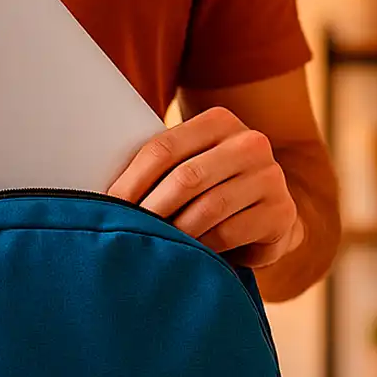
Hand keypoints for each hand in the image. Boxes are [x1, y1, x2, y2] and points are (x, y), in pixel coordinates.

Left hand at [108, 107, 302, 266]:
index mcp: (218, 122)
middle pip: (185, 178)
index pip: (162, 148)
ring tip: (153, 247)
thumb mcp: (188, 167)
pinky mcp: (281, 212)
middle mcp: (249, 142)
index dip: (130, 181)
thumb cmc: (210, 192)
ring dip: (174, 232)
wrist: (268, 215)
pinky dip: (202, 247)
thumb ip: (158, 167)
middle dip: (149, 210)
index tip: (106, 208)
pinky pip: (229, 233)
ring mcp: (270, 176)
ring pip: (208, 209)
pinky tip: (187, 255)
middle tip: (125, 233)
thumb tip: (95, 192)